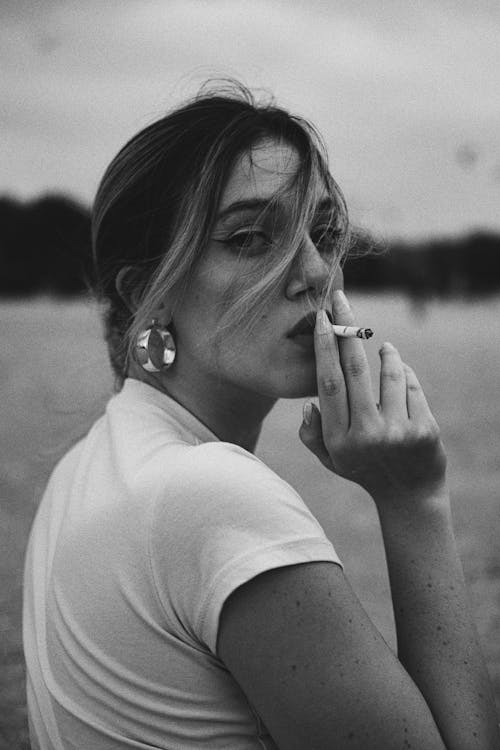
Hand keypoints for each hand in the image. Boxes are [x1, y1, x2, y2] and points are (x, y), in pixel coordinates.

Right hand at [299, 290, 447, 510]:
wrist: (410, 496)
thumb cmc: (364, 469)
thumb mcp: (331, 459)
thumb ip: (312, 433)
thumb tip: (308, 402)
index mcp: (338, 439)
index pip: (328, 383)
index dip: (324, 347)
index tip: (322, 319)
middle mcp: (366, 435)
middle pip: (354, 369)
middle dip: (347, 329)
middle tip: (342, 300)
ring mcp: (397, 432)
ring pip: (388, 372)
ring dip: (386, 353)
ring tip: (383, 348)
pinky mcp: (424, 429)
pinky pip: (411, 385)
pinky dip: (404, 372)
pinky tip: (400, 373)